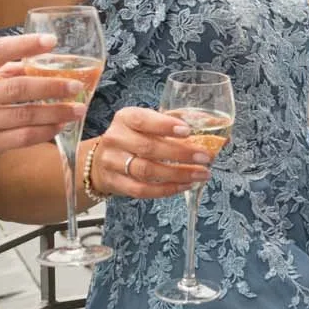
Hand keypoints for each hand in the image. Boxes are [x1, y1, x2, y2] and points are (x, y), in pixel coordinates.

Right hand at [0, 32, 89, 173]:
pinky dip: (45, 131)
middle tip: (76, 85)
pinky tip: (60, 126)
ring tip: (78, 109)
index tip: (52, 41)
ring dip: (55, 112)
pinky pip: (22, 137)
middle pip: (17, 88)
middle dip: (51, 86)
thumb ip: (5, 70)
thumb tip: (45, 60)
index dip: (26, 45)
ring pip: (23, 115)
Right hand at [87, 106, 214, 200]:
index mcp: (125, 118)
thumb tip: (208, 124)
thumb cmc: (132, 138)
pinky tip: (184, 185)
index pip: (142, 120)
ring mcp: (113, 163)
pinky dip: (166, 189)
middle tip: (204, 157)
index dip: (165, 125)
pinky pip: (142, 190)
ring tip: (201, 174)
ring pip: (147, 171)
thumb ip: (170, 123)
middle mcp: (116, 139)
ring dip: (178, 174)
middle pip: (148, 148)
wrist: (100, 160)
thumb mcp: (145, 123)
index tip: (188, 130)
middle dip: (180, 153)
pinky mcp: (115, 183)